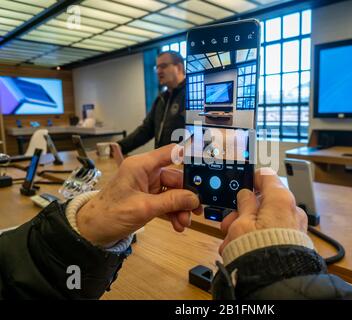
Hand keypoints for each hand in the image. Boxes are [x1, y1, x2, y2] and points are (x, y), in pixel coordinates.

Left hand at [77, 144, 201, 246]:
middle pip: (175, 177)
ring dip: (180, 207)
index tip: (205, 166)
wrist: (92, 231)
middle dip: (186, 196)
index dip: (189, 156)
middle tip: (196, 210)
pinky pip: (166, 202)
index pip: (171, 152)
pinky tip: (178, 224)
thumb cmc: (110, 214)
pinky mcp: (147, 198)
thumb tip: (194, 199)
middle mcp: (145, 172)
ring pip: (173, 192)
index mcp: (141, 165)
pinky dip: (173, 212)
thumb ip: (171, 202)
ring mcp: (147, 186)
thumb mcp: (143, 208)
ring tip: (184, 223)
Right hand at [219, 168, 307, 253]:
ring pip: (266, 220)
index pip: (267, 176)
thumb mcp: (242, 223)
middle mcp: (292, 210)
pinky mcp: (294, 242)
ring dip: (246, 229)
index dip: (251, 179)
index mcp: (280, 198)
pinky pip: (272, 233)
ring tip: (230, 243)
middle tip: (229, 223)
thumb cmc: (260, 250)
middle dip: (243, 213)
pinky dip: (257, 238)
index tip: (241, 183)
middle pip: (264, 203)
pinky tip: (242, 249)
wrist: (275, 281)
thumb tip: (246, 195)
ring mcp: (295, 227)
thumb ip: (244, 204)